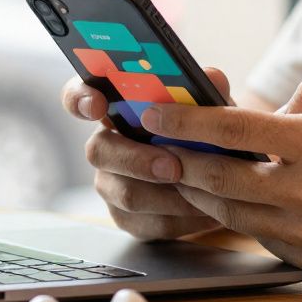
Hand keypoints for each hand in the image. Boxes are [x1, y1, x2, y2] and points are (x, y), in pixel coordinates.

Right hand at [61, 70, 229, 239]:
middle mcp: (106, 144)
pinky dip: (179, 219)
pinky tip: (205, 212)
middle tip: (172, 166)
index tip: (97, 105)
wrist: (221, 174)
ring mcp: (112, 182)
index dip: (80, 99)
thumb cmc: (204, 130)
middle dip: (136, 159)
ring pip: (124, 193)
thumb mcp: (211, 105)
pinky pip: (145, 223)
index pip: (79, 96)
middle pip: (98, 150)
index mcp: (116, 109)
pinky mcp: (128, 217)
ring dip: (165, 195)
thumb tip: (212, 78)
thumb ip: (207, 89)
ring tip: (200, 192)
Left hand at [140, 78, 301, 283]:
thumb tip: (276, 111)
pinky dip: (249, 219)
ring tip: (191, 174)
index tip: (154, 114)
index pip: (233, 131)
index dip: (185, 121)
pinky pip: (267, 239)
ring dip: (208, 194)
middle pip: (220, 179)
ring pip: (236, 214)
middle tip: (159, 148)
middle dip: (182, 162)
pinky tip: (245, 203)